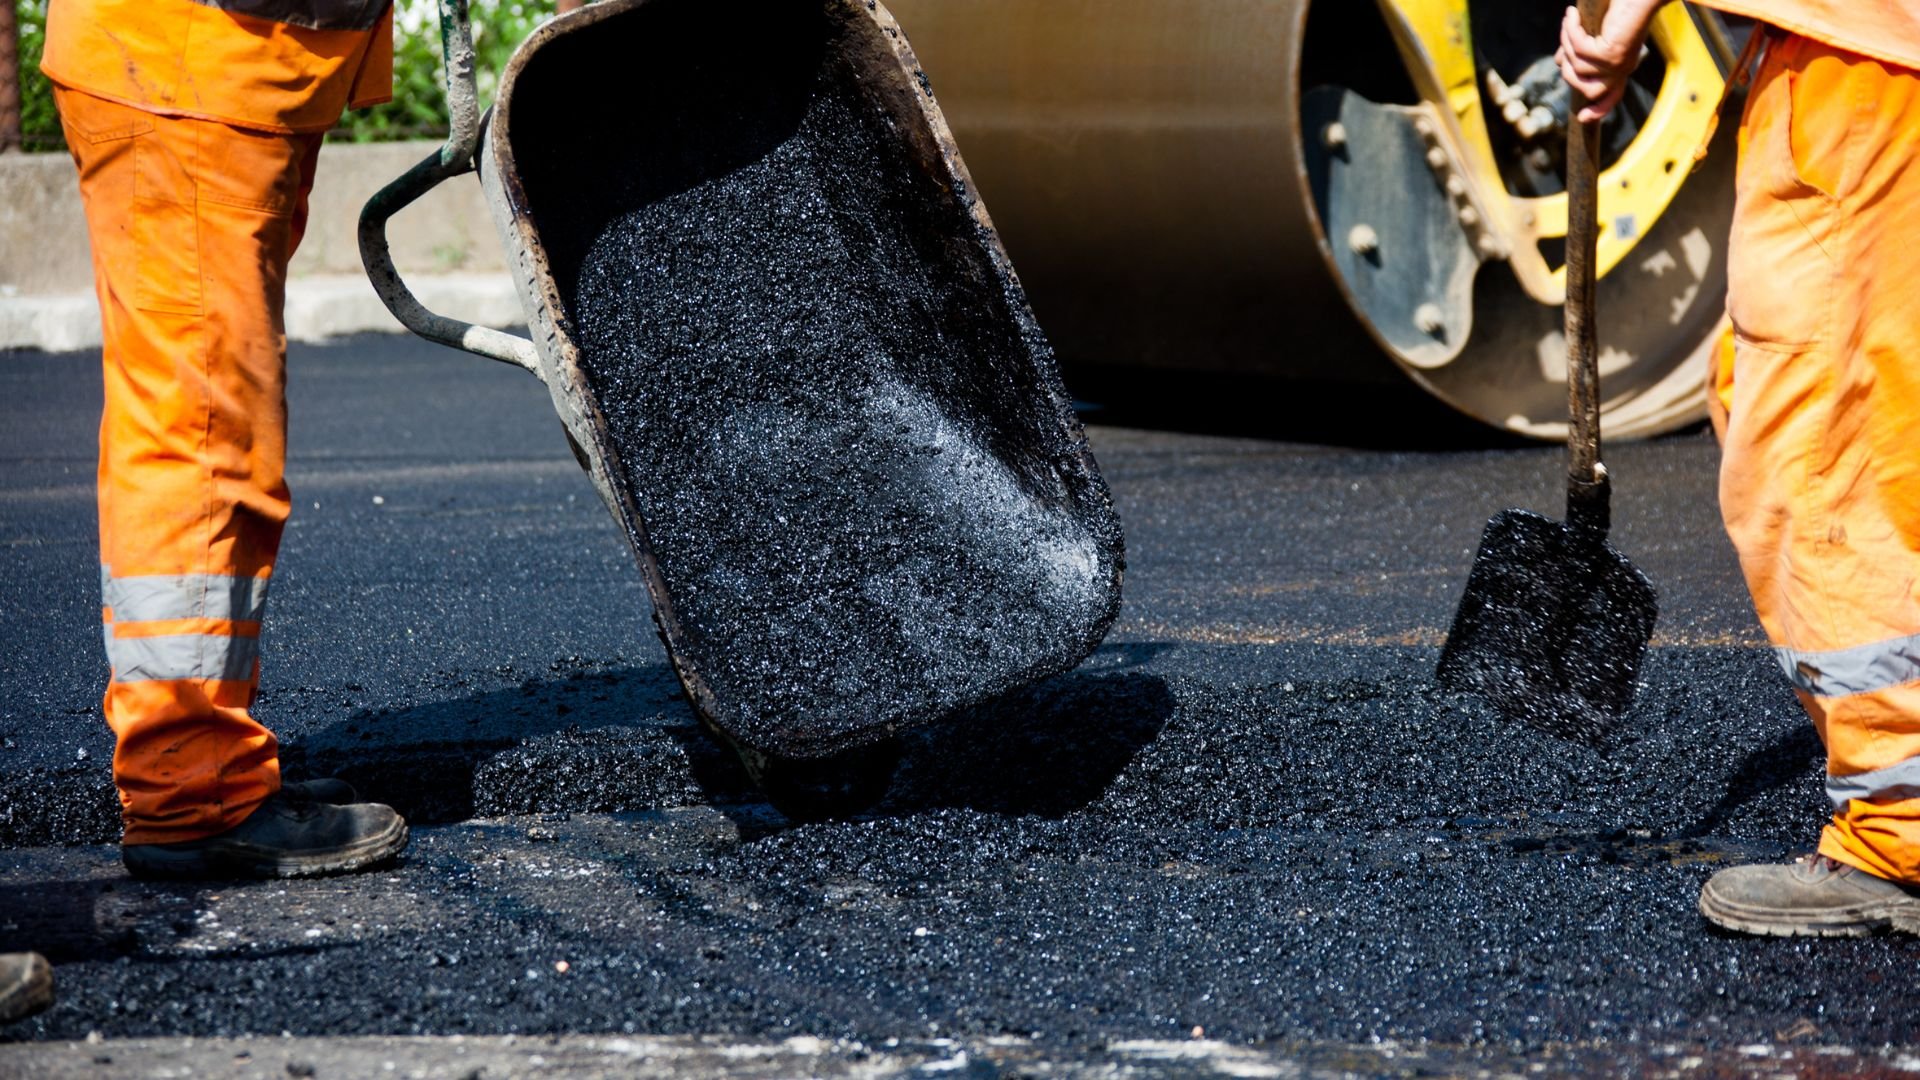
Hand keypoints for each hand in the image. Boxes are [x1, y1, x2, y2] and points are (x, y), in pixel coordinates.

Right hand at [1556, 0, 1667, 121]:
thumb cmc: (1621, 7)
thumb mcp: (1598, 34)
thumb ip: (1582, 50)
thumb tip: (1560, 61)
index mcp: (1623, 65)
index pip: (1612, 96)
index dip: (1598, 110)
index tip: (1582, 118)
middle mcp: (1622, 68)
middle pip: (1585, 88)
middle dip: (1568, 68)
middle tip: (1564, 40)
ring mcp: (1616, 64)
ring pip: (1576, 66)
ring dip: (1567, 41)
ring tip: (1571, 20)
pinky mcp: (1609, 53)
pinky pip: (1577, 49)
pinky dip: (1570, 30)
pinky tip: (1571, 15)